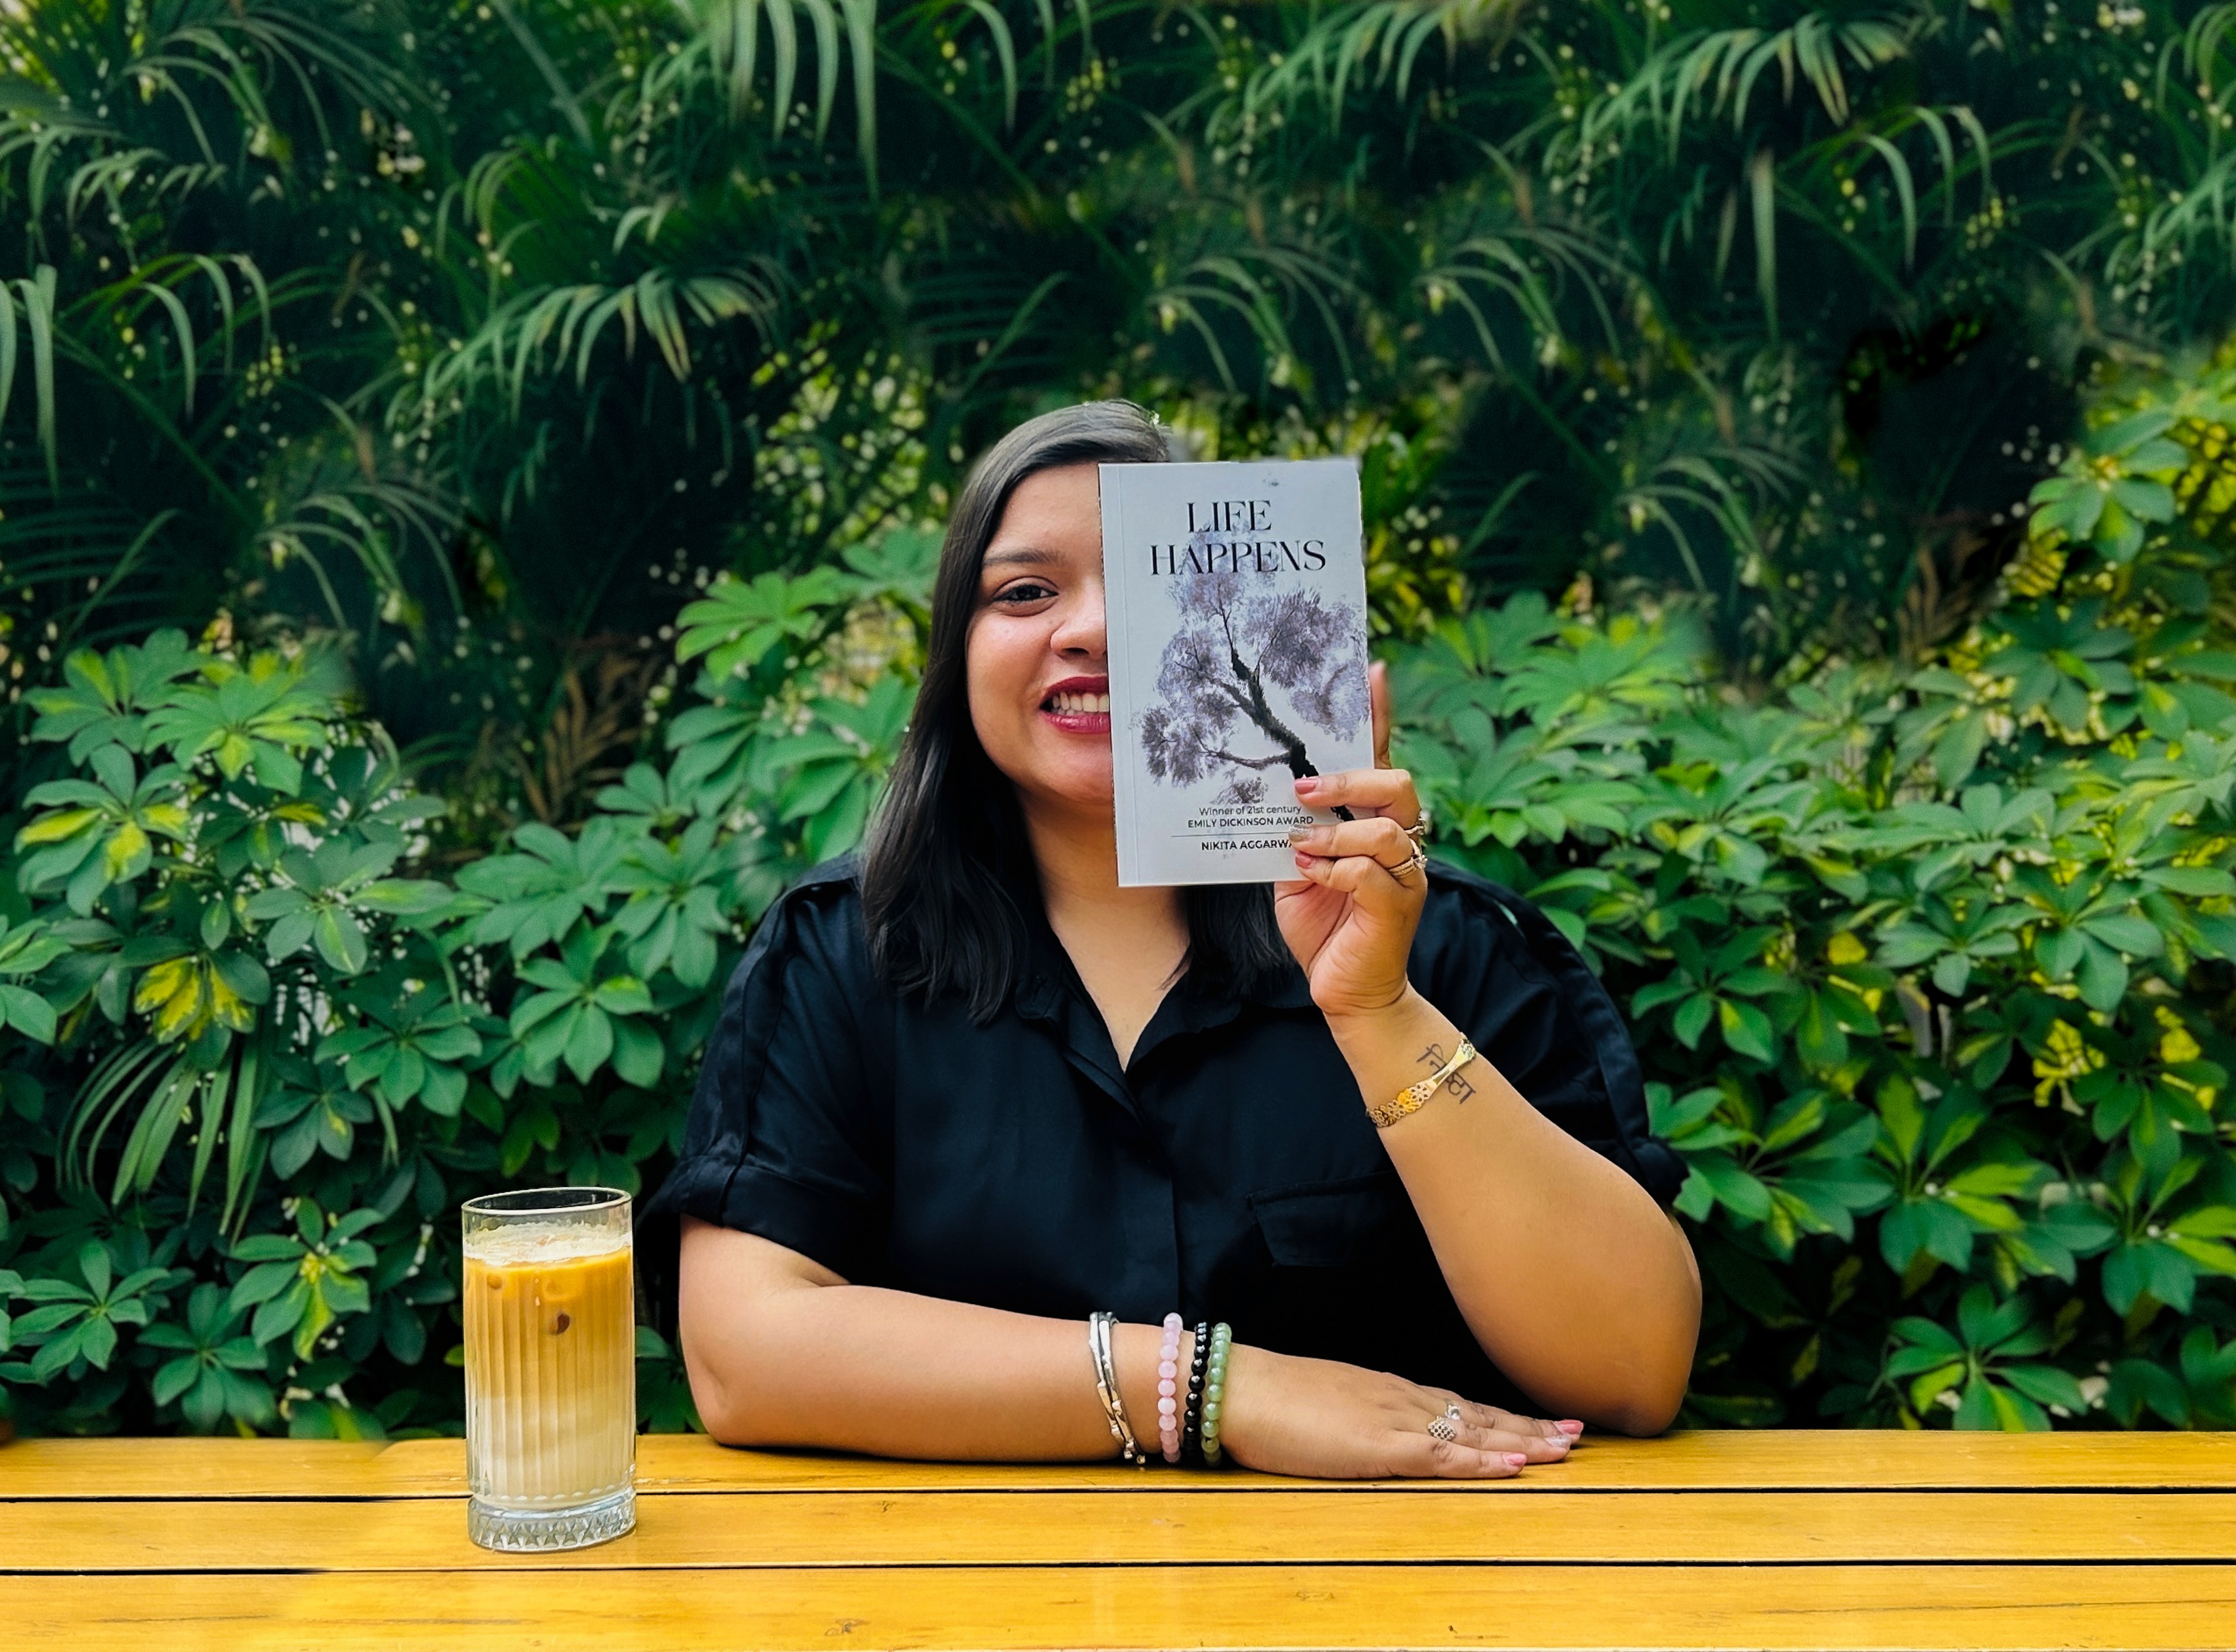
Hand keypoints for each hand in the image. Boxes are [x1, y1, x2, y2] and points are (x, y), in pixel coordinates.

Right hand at [1216, 1342, 1582, 1479]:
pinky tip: (1515, 1464)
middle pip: (1479, 1414)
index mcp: (1388, 1391)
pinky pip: (1443, 1456)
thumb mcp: (1326, 1404)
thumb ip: (1357, 1415)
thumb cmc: (1271, 1398)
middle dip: (1530, 1425)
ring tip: (1565, 1447)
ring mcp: (1393, 1421)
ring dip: (1523, 1440)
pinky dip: (1483, 1461)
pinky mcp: (1379, 1445)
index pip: (1460, 1404)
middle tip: (1578, 1433)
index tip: (1542, 1420)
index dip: (1504, 1415)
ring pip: (1473, 1432)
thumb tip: (1373, 1429)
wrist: (1237, 1388)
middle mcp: (1402, 1400)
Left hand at [1275, 661, 1428, 1018]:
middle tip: (1305, 789)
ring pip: (1387, 829)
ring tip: (1301, 845)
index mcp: (1374, 824)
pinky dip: (1336, 871)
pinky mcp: (1397, 908)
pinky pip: (1373, 875)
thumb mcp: (1297, 868)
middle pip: (1399, 785)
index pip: (1381, 760)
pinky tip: (1310, 877)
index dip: (1379, 718)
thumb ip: (1294, 830)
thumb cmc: (1322, 926)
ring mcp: (1405, 875)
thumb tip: (1268, 792)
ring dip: (1336, 832)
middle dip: (1352, 779)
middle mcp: (1400, 843)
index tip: (1371, 671)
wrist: (1344, 992)